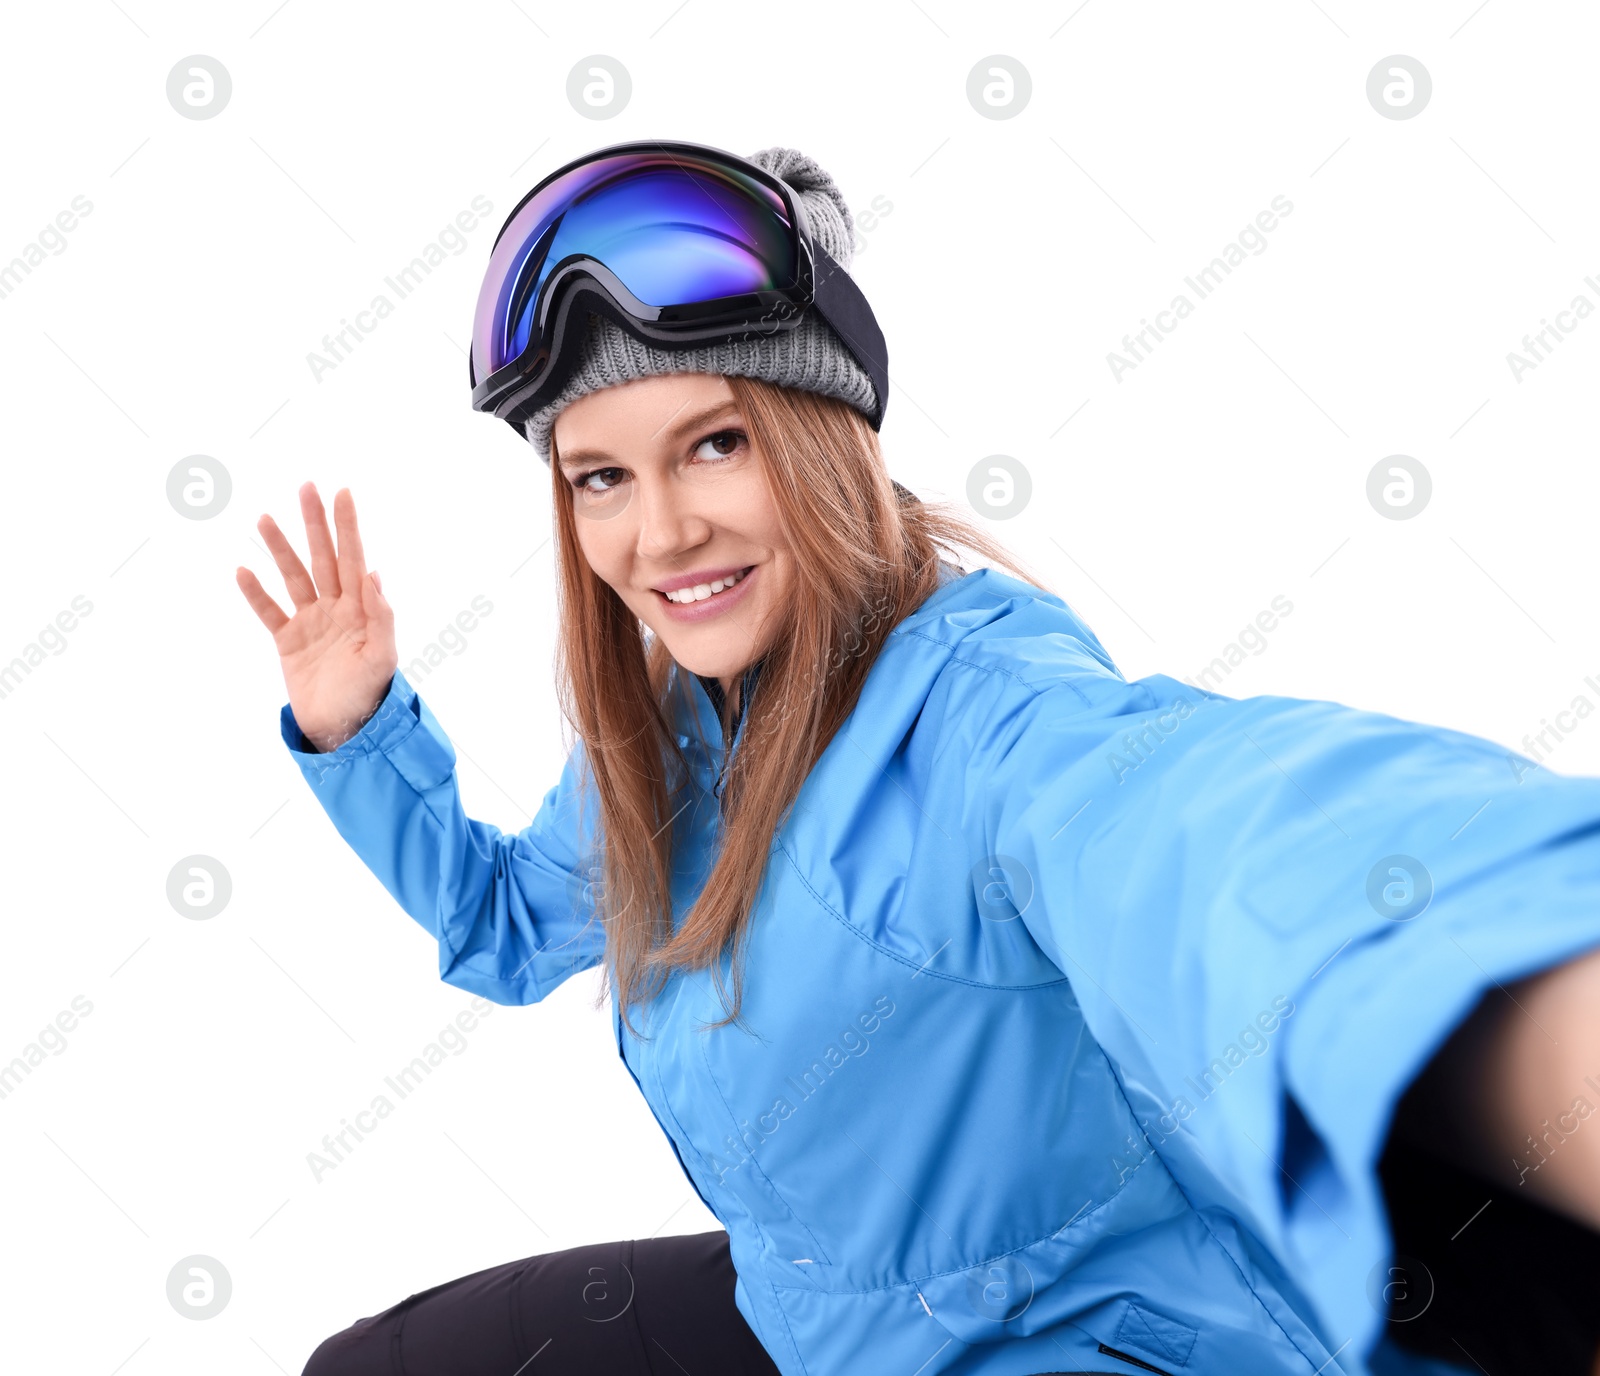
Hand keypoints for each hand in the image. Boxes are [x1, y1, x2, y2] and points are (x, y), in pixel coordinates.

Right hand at [237, 482, 397, 752]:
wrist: (344, 731)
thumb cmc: (370, 695)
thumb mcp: (383, 656)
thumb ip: (381, 615)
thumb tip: (374, 573)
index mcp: (362, 609)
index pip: (354, 558)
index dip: (348, 527)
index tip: (342, 493)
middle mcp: (336, 609)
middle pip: (324, 558)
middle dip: (315, 524)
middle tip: (306, 486)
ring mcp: (311, 623)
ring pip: (294, 577)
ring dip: (280, 549)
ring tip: (264, 519)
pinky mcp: (289, 642)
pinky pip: (269, 613)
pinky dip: (255, 593)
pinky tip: (243, 569)